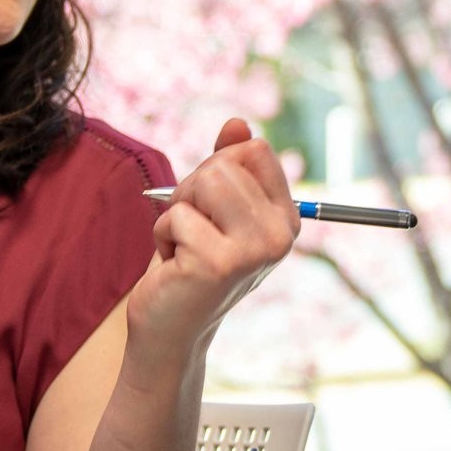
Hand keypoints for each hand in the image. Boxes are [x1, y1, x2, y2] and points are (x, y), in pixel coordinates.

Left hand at [125, 117, 299, 367]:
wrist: (171, 327)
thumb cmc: (190, 262)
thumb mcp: (213, 208)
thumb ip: (227, 164)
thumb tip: (237, 124)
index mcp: (287, 217)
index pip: (255, 150)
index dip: (218, 168)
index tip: (210, 206)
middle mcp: (281, 234)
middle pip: (226, 164)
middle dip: (193, 191)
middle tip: (192, 231)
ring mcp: (255, 250)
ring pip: (205, 182)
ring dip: (178, 210)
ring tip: (185, 243)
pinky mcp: (220, 263)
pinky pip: (177, 215)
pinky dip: (163, 235)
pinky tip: (175, 265)